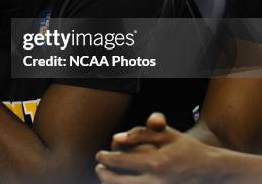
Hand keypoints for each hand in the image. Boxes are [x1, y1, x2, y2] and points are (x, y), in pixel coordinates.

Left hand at [96, 113, 217, 183]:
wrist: (214, 171)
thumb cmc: (188, 149)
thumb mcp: (167, 134)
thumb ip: (140, 133)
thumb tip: (116, 138)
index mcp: (156, 163)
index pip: (120, 162)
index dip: (105, 158)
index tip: (99, 155)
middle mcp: (157, 182)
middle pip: (118, 183)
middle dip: (104, 175)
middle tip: (99, 168)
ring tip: (107, 177)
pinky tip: (122, 182)